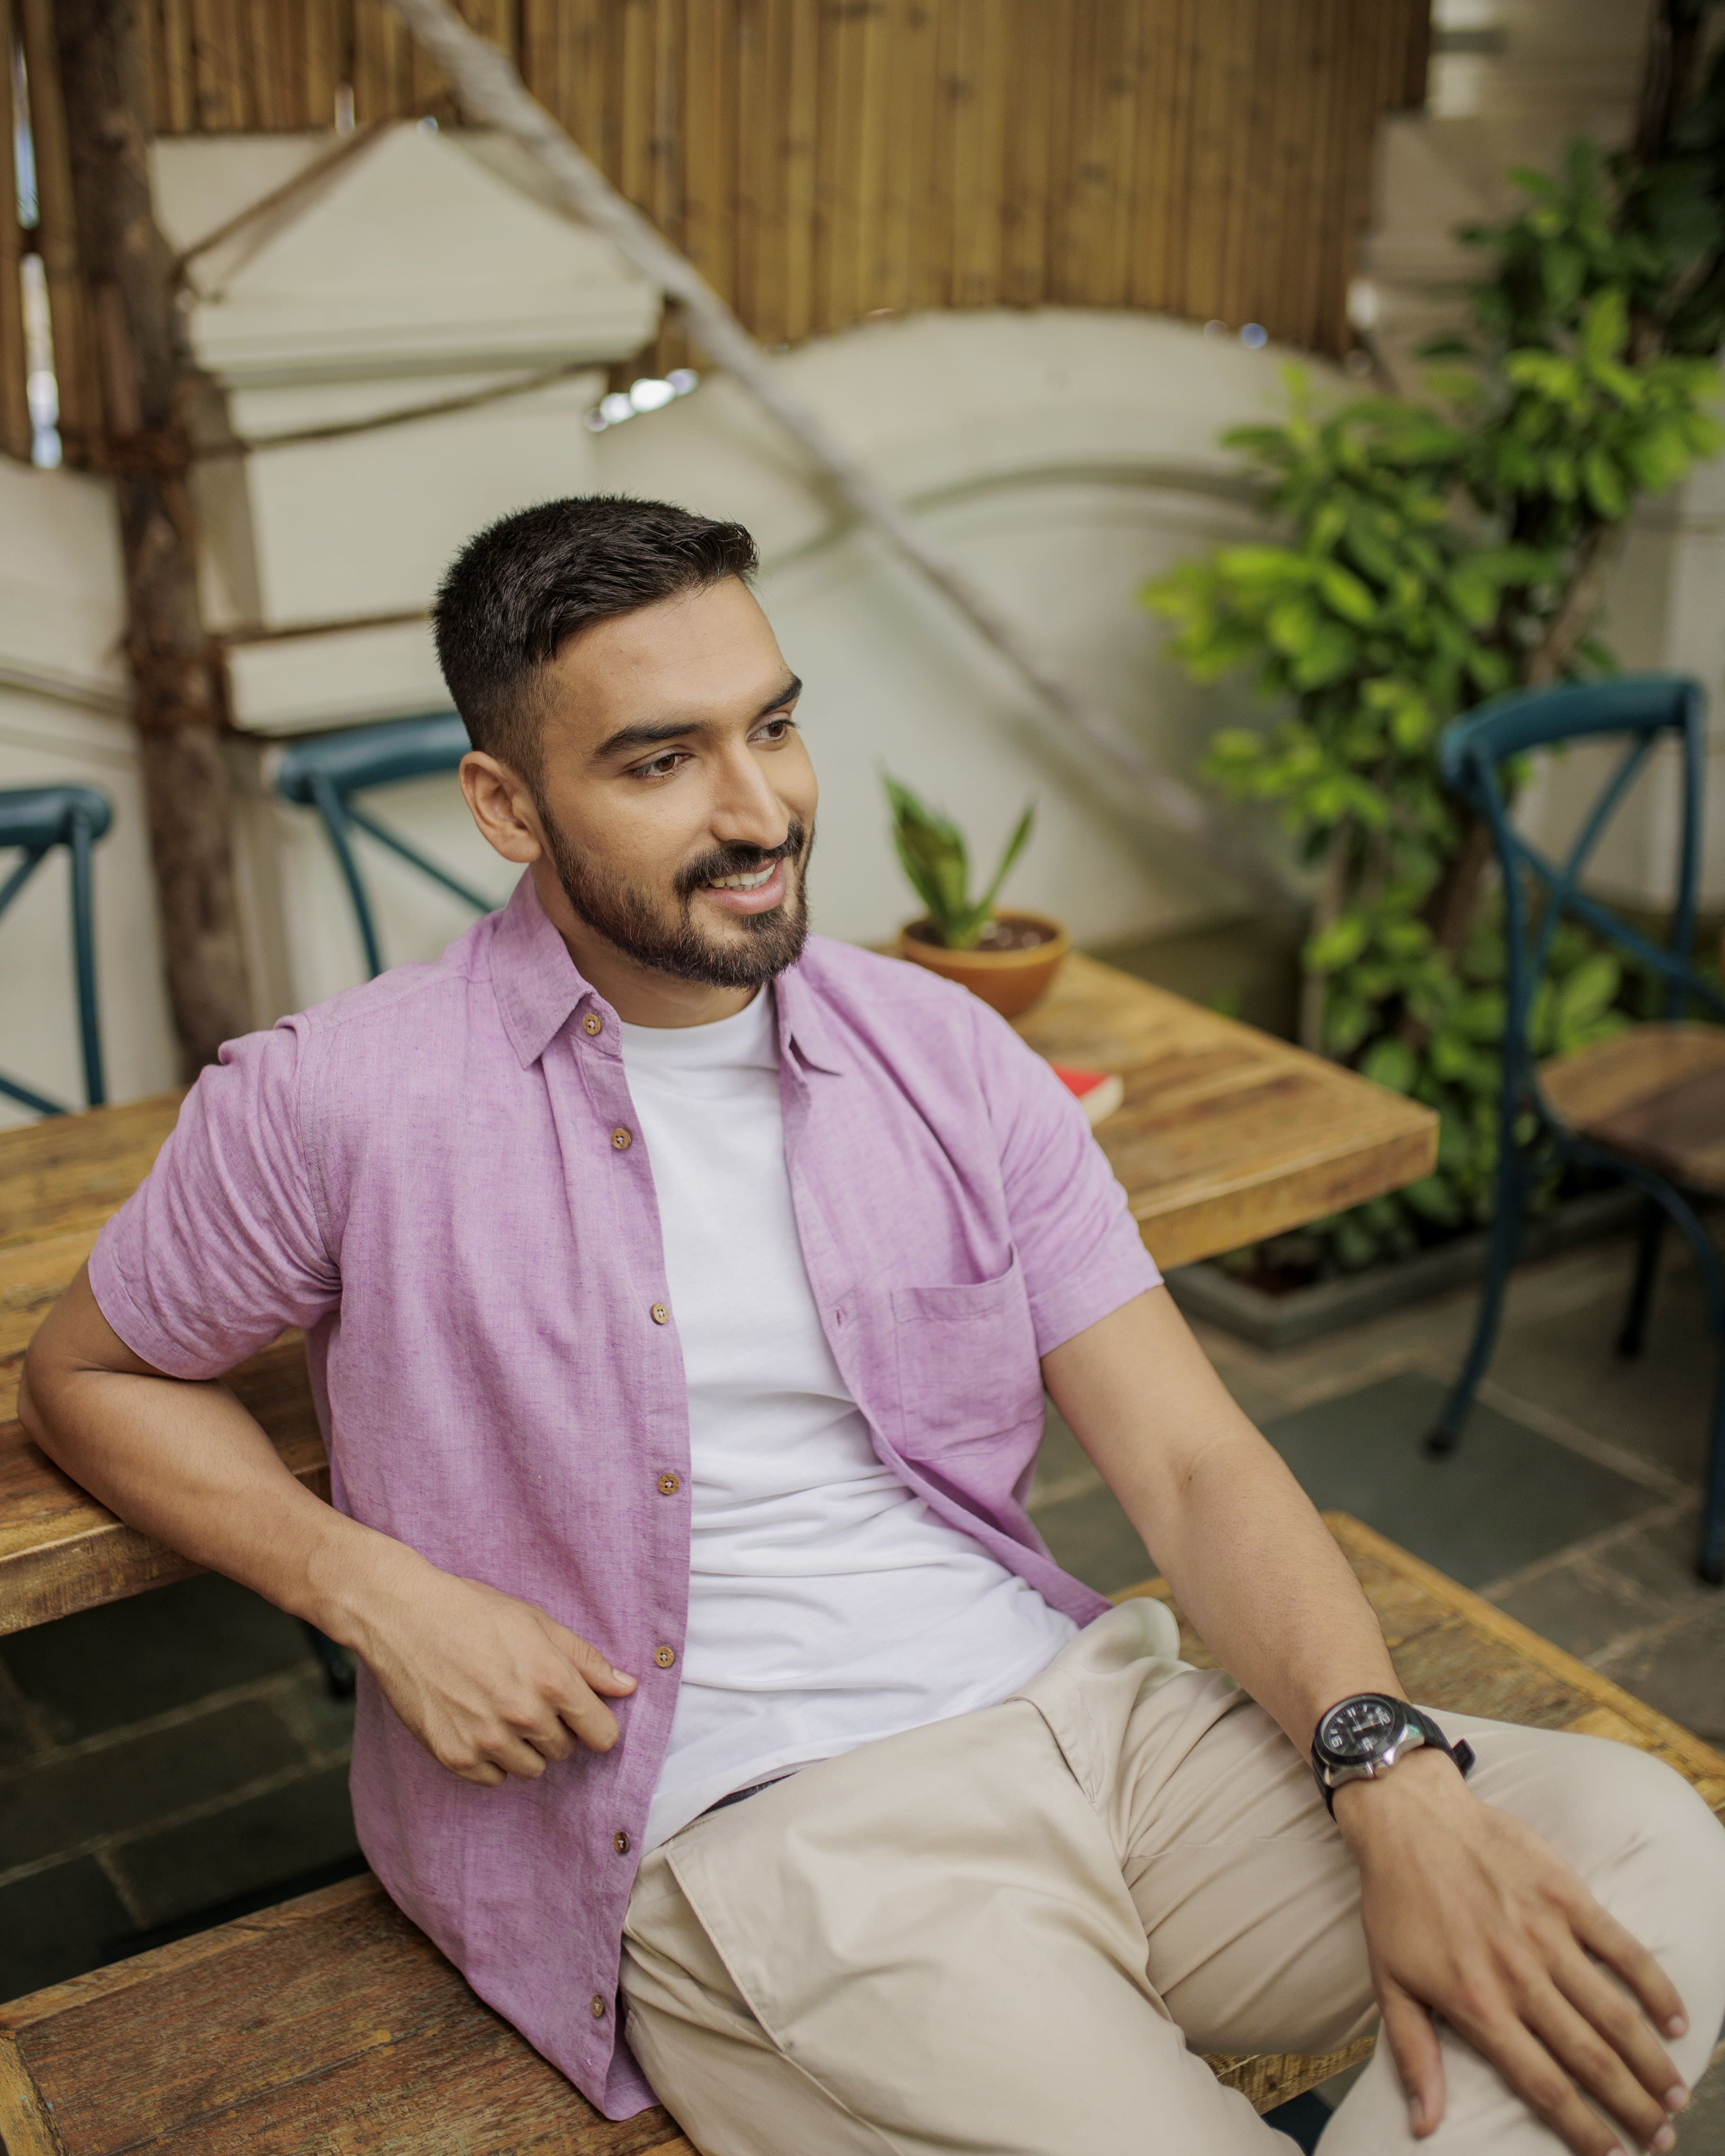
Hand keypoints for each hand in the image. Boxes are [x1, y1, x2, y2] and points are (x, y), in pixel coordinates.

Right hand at [335, 1541, 636, 1785]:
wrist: (405, 1618)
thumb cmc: (474, 1613)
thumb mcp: (538, 1623)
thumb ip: (586, 1660)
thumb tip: (627, 1686)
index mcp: (552, 1681)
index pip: (602, 1735)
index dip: (595, 1724)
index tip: (583, 1715)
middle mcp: (523, 1716)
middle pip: (565, 1750)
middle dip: (554, 1728)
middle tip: (526, 1695)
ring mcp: (487, 1740)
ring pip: (532, 1769)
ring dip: (524, 1746)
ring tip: (500, 1709)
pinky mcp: (455, 1757)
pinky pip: (494, 1778)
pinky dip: (491, 1758)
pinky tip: (476, 1723)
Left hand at [1337, 1750, 1689, 2153]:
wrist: (1407, 1818)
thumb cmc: (1395, 1903)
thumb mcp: (1389, 1982)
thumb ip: (1413, 2057)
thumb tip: (1423, 2125)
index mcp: (1476, 2004)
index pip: (1542, 2085)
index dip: (1583, 2129)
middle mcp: (1517, 1976)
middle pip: (1589, 2058)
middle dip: (1631, 2107)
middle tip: (1661, 2140)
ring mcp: (1546, 1934)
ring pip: (1613, 2013)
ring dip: (1650, 2061)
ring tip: (1674, 2097)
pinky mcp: (1564, 1895)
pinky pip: (1621, 1948)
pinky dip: (1654, 1987)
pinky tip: (1677, 2021)